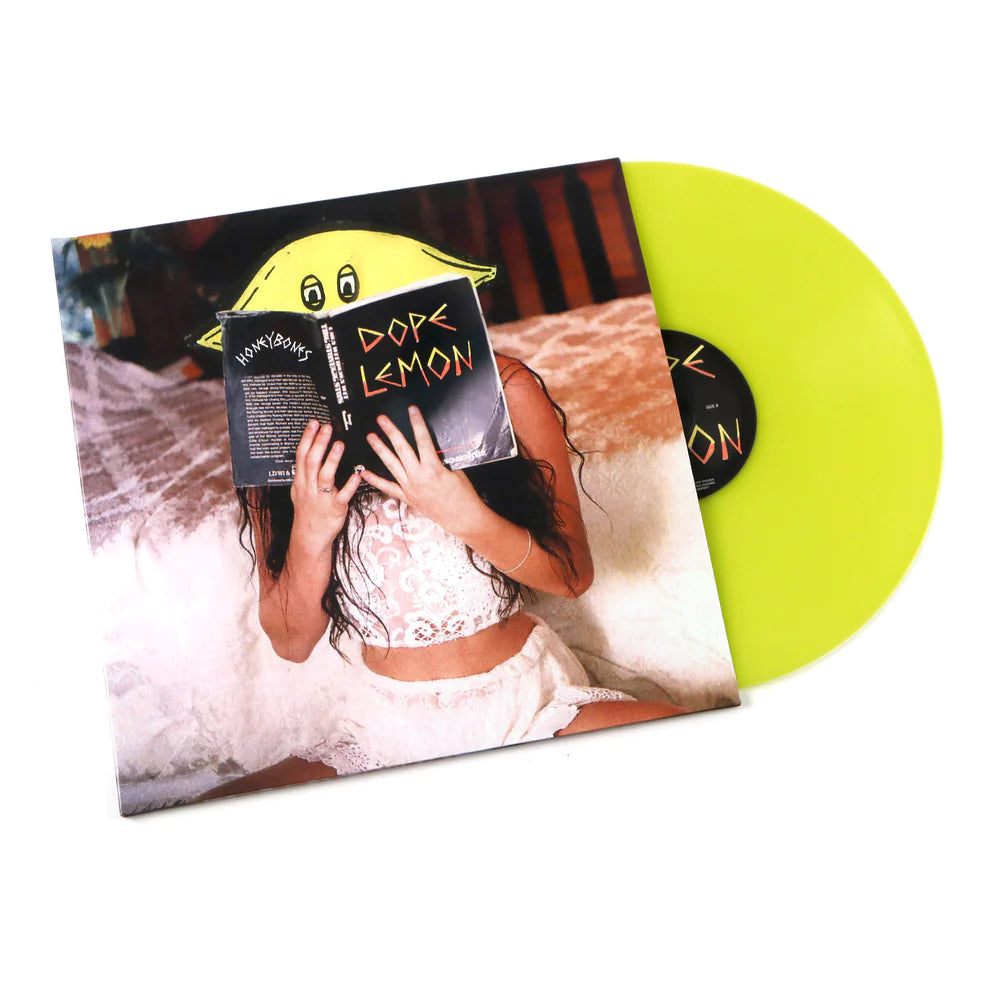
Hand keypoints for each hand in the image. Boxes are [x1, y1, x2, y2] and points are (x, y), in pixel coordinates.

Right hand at [289, 420, 361, 549]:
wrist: (310, 536)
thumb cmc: (308, 511)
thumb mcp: (299, 490)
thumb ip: (304, 472)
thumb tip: (309, 449)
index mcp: (301, 481)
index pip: (301, 455)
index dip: (307, 438)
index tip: (314, 423)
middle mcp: (309, 488)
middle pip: (312, 462)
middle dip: (319, 443)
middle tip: (327, 428)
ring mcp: (322, 498)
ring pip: (325, 476)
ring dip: (332, 460)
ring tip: (339, 444)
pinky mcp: (335, 508)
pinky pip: (342, 495)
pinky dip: (350, 485)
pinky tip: (356, 475)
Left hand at [360, 406, 488, 538]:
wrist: (462, 518)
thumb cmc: (463, 496)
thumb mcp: (456, 471)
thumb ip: (442, 459)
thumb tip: (433, 447)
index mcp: (433, 468)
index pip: (422, 439)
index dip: (417, 422)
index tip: (412, 410)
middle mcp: (418, 477)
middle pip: (402, 449)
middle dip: (391, 432)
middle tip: (382, 420)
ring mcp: (410, 488)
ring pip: (391, 465)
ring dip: (380, 450)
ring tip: (371, 437)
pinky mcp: (407, 497)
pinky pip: (388, 487)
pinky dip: (375, 480)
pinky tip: (364, 473)